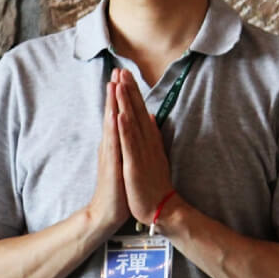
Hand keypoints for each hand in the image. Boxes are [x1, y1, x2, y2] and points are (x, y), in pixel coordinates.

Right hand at [86, 73, 129, 235]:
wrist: (108, 212)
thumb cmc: (118, 188)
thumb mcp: (124, 161)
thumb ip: (125, 143)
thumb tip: (131, 127)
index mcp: (116, 143)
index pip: (118, 114)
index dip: (121, 95)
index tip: (123, 75)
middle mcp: (110, 145)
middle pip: (113, 113)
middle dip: (115, 91)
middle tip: (116, 70)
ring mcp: (110, 154)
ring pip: (111, 124)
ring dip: (112, 104)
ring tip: (113, 85)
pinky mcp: (111, 165)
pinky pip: (114, 143)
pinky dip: (114, 128)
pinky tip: (115, 115)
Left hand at [114, 68, 175, 225]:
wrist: (159, 208)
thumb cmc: (153, 183)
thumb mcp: (152, 154)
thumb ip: (150, 134)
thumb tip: (148, 116)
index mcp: (148, 140)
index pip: (139, 111)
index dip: (132, 92)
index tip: (125, 74)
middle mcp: (146, 142)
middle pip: (137, 111)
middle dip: (129, 90)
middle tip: (122, 69)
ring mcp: (141, 152)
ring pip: (132, 123)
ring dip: (126, 103)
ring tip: (119, 83)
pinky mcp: (135, 165)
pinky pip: (129, 144)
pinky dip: (125, 129)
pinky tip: (120, 115)